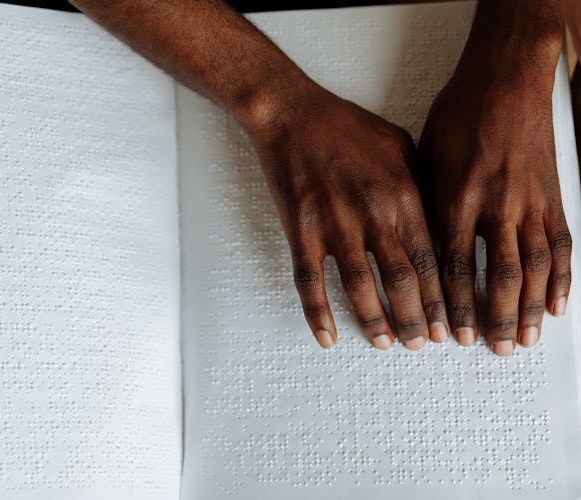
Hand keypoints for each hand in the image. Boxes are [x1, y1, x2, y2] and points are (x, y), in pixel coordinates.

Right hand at [244, 78, 447, 349]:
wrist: (294, 115)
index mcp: (404, 196)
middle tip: (420, 343)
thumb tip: (438, 227)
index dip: (440, 299)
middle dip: (413, 319)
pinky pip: (309, 282)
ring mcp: (334, 225)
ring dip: (373, 321)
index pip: (430, 260)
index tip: (448, 325)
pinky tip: (326, 337)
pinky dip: (317, 313)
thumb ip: (422, 188)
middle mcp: (373, 215)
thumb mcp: (401, 147)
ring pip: (359, 288)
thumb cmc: (348, 127)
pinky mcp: (300, 231)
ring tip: (382, 344)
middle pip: (400, 282)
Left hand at [418, 12, 570, 355]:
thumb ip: (424, 203)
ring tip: (523, 342)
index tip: (449, 332)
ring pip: (533, 267)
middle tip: (490, 350)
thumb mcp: (426, 154)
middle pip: (497, 274)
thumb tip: (414, 245)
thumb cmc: (460, 112)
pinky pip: (562, 244)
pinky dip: (562, 279)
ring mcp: (530, 202)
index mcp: (457, 196)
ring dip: (529, 308)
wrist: (507, 78)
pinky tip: (559, 306)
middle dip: (493, 317)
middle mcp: (497, 205)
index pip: (452, 264)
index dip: (452, 303)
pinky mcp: (553, 196)